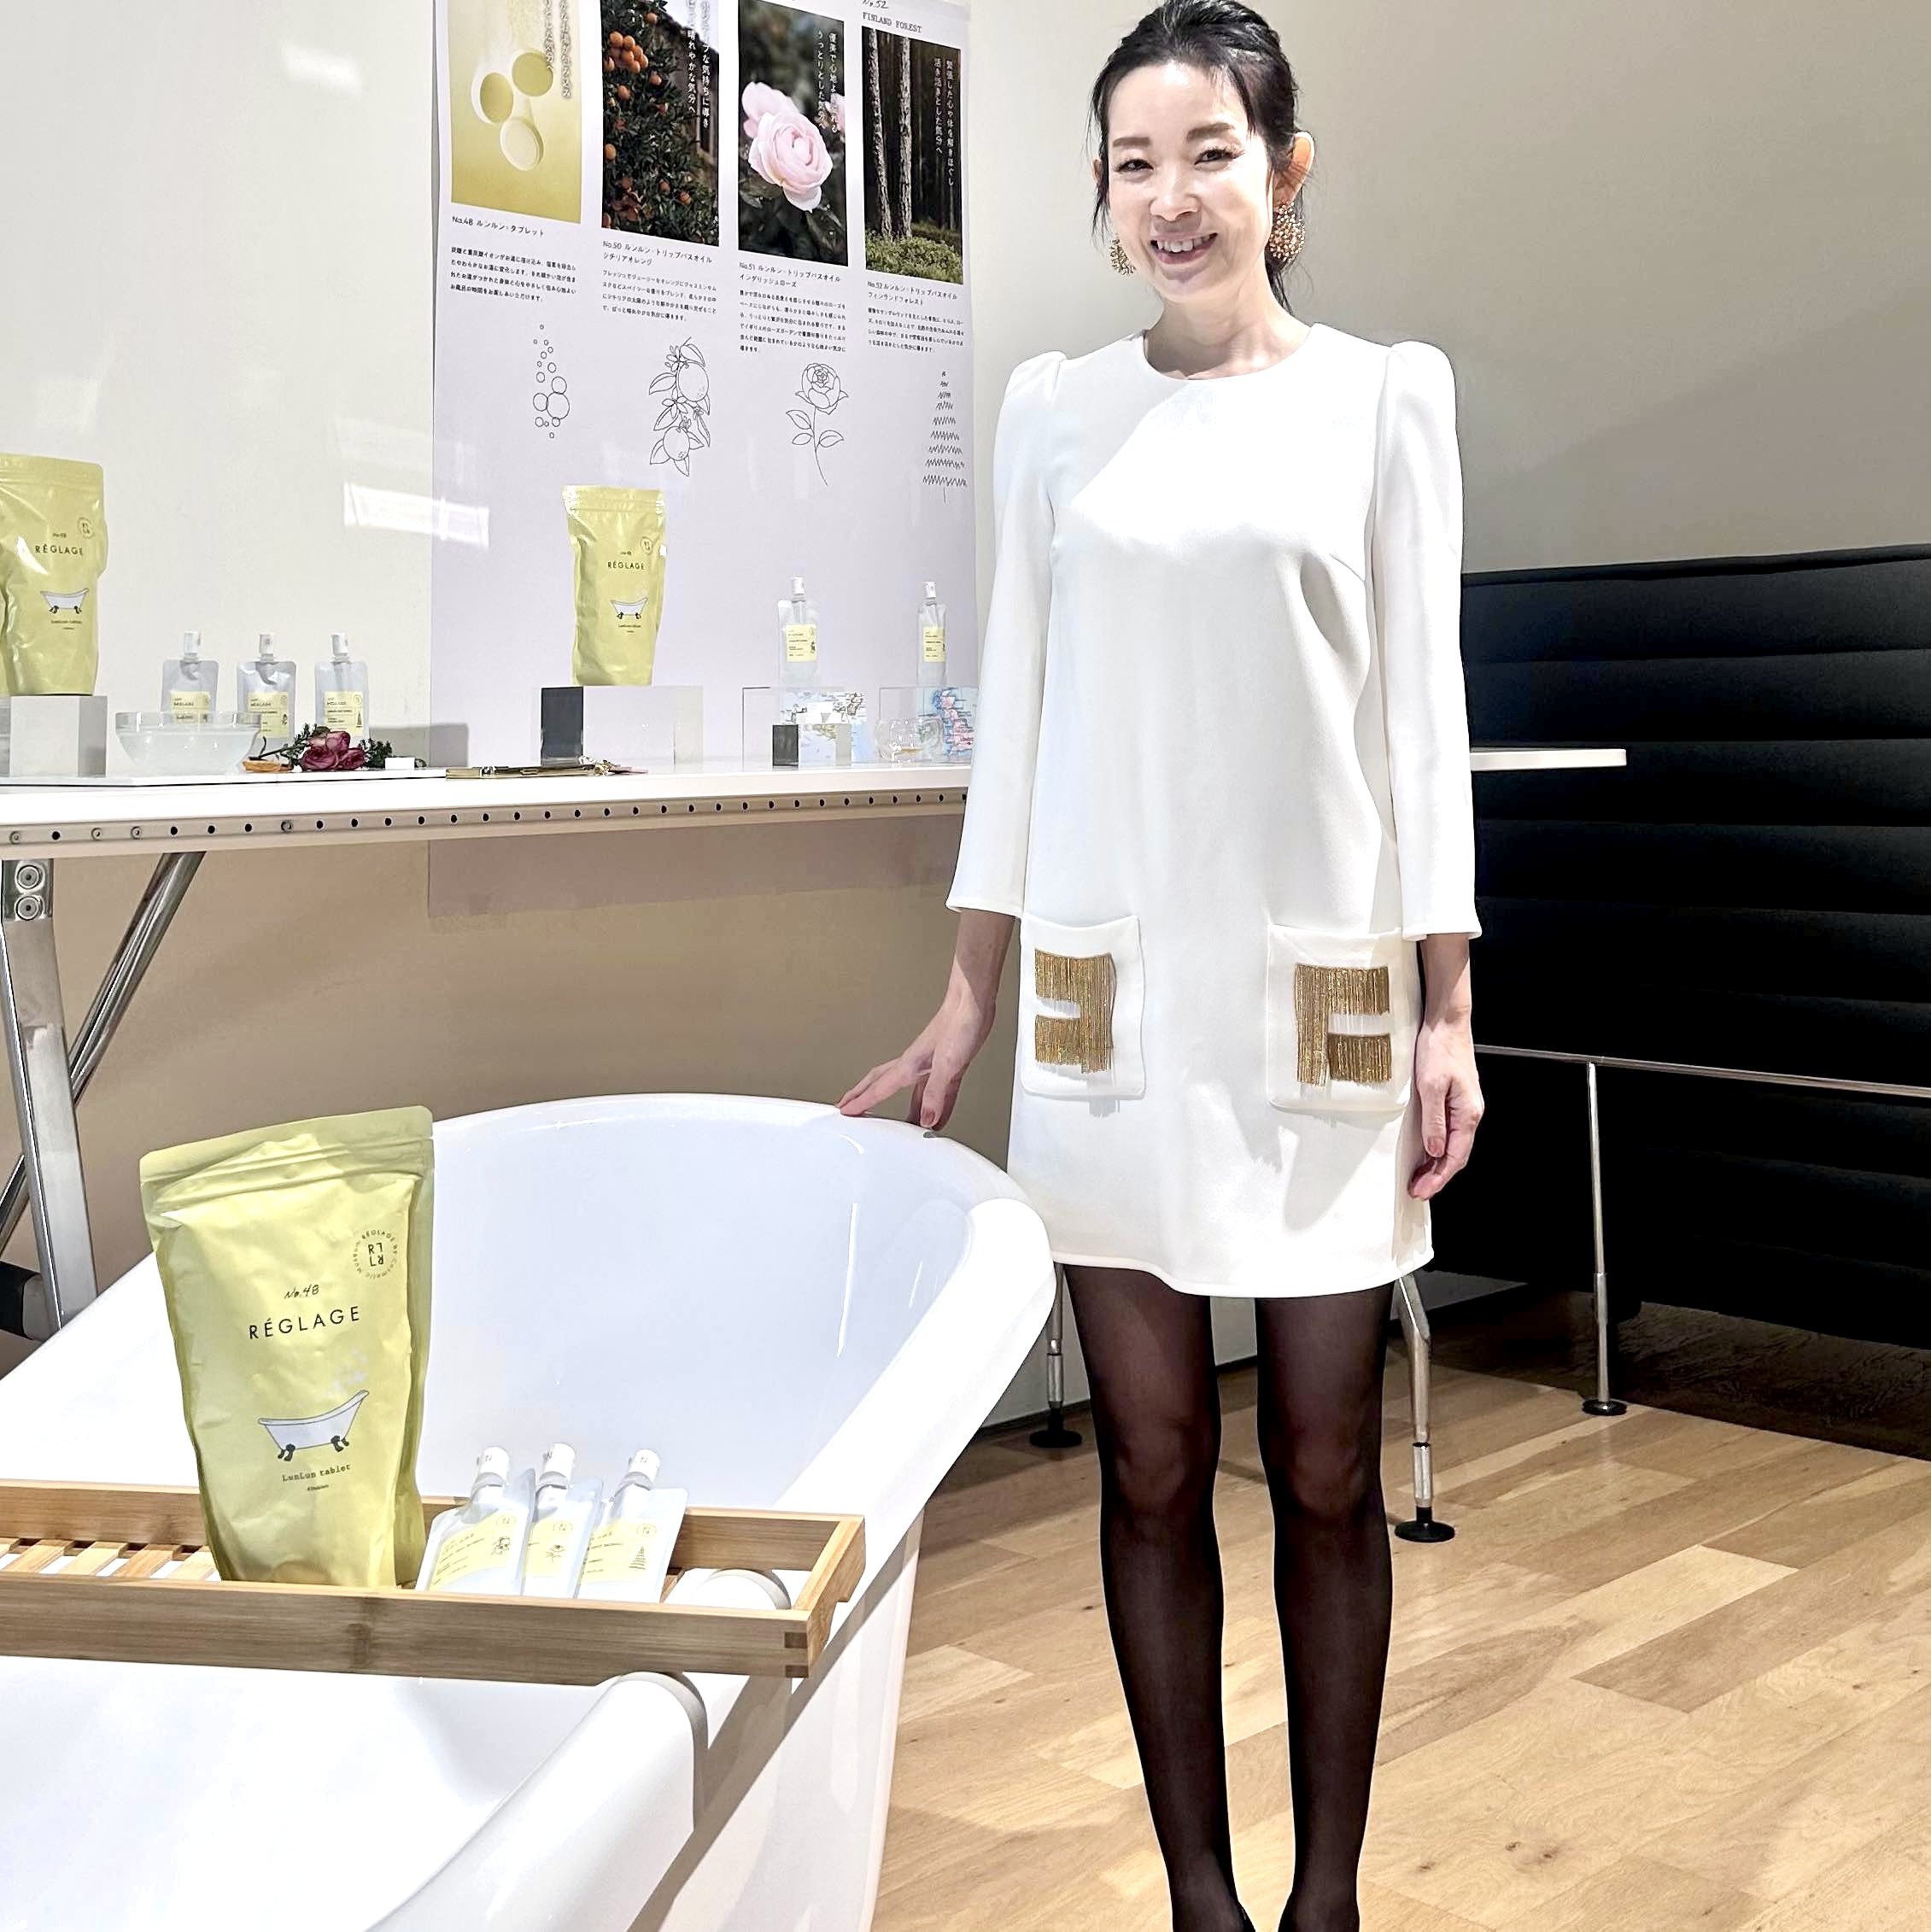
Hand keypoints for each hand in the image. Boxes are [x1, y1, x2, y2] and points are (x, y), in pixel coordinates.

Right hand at [837, 984, 996, 1130]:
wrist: (974, 1006)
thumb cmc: (959, 1025)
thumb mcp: (948, 1065)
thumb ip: (935, 1094)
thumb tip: (926, 1119)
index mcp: (909, 1065)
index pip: (878, 1089)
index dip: (860, 1102)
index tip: (845, 1112)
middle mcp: (915, 1065)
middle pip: (881, 1083)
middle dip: (863, 1095)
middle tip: (849, 1105)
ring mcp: (929, 1065)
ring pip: (905, 1090)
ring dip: (896, 1105)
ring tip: (890, 1123)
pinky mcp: (947, 1066)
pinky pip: (932, 1092)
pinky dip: (928, 1106)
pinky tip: (934, 1116)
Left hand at [1408, 1009, 1482, 1199]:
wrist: (1446, 1022)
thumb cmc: (1439, 1049)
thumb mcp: (1430, 1086)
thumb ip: (1433, 1120)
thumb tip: (1435, 1151)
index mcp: (1468, 1114)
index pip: (1455, 1157)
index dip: (1438, 1178)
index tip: (1420, 1192)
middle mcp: (1470, 1113)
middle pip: (1455, 1155)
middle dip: (1437, 1177)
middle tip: (1415, 1191)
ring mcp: (1464, 1107)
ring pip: (1452, 1145)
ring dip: (1436, 1165)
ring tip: (1417, 1179)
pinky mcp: (1455, 1100)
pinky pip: (1448, 1132)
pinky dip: (1436, 1148)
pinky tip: (1425, 1153)